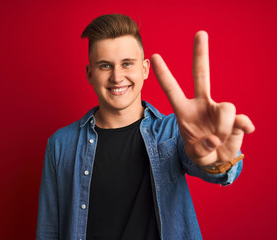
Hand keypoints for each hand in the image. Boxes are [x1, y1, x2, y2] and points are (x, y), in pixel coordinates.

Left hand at [151, 31, 254, 166]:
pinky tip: (242, 133)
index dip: (164, 74)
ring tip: (218, 141)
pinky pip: (241, 119)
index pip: (172, 89)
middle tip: (200, 33)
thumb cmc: (201, 152)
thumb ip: (201, 149)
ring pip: (226, 107)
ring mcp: (219, 110)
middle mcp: (201, 105)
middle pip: (201, 75)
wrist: (219, 161)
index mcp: (184, 111)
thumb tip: (216, 138)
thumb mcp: (195, 154)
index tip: (154, 56)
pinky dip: (241, 128)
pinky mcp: (236, 118)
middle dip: (200, 54)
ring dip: (223, 128)